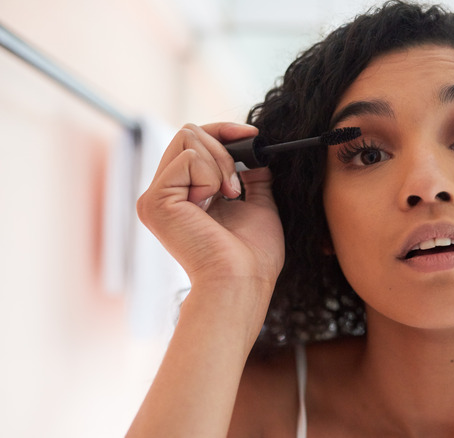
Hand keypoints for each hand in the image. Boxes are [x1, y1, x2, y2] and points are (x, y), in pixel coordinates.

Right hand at [136, 122, 284, 302]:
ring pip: (188, 137)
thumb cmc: (252, 257)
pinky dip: (211, 176)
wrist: (242, 281)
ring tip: (228, 196)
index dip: (224, 132)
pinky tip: (214, 201)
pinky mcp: (155, 200)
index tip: (254, 136)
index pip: (195, 142)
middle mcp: (165, 194)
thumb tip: (255, 153)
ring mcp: (156, 196)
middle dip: (225, 149)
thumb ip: (253, 178)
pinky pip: (188, 158)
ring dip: (220, 164)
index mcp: (184, 195)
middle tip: (237, 187)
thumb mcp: (258, 205)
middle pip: (189, 133)